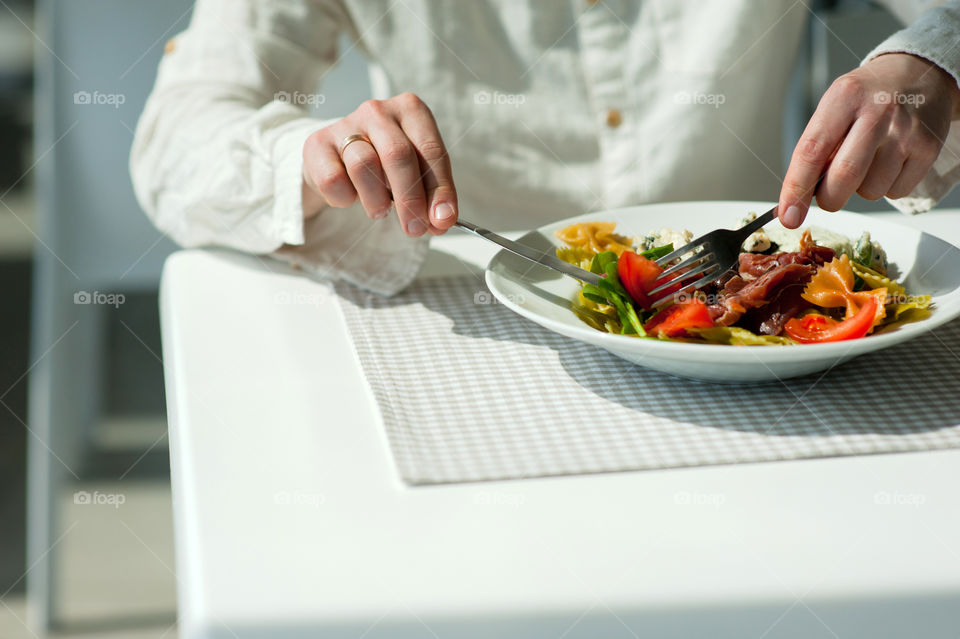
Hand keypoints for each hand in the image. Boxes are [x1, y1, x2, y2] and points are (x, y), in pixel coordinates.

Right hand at [300, 92, 457, 236]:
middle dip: (410, 199)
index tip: (443, 219)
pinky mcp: (318, 143)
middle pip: (398, 155)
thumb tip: (442, 220)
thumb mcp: (416, 173)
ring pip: (364, 165)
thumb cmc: (385, 165)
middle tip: (415, 228)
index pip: (431, 150)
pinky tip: (351, 197)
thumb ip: (432, 194)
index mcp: (411, 110)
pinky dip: (345, 198)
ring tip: (380, 210)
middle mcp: (378, 111)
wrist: (339, 158)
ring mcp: (345, 124)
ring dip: (376, 200)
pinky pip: (334, 179)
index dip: (439, 188)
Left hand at [779, 53, 959, 227]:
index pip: (811, 151)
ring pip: (871, 191)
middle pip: (843, 177)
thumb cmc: (867, 96)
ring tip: (867, 162)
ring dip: (860, 190)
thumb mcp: (834, 106)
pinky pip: (896, 191)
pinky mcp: (928, 149)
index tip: (788, 216)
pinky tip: (889, 162)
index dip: (796, 189)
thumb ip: (817, 147)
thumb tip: (799, 197)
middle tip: (827, 195)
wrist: (921, 74)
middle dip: (828, 199)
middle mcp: (878, 112)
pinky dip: (886, 187)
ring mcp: (906, 131)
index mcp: (844, 97)